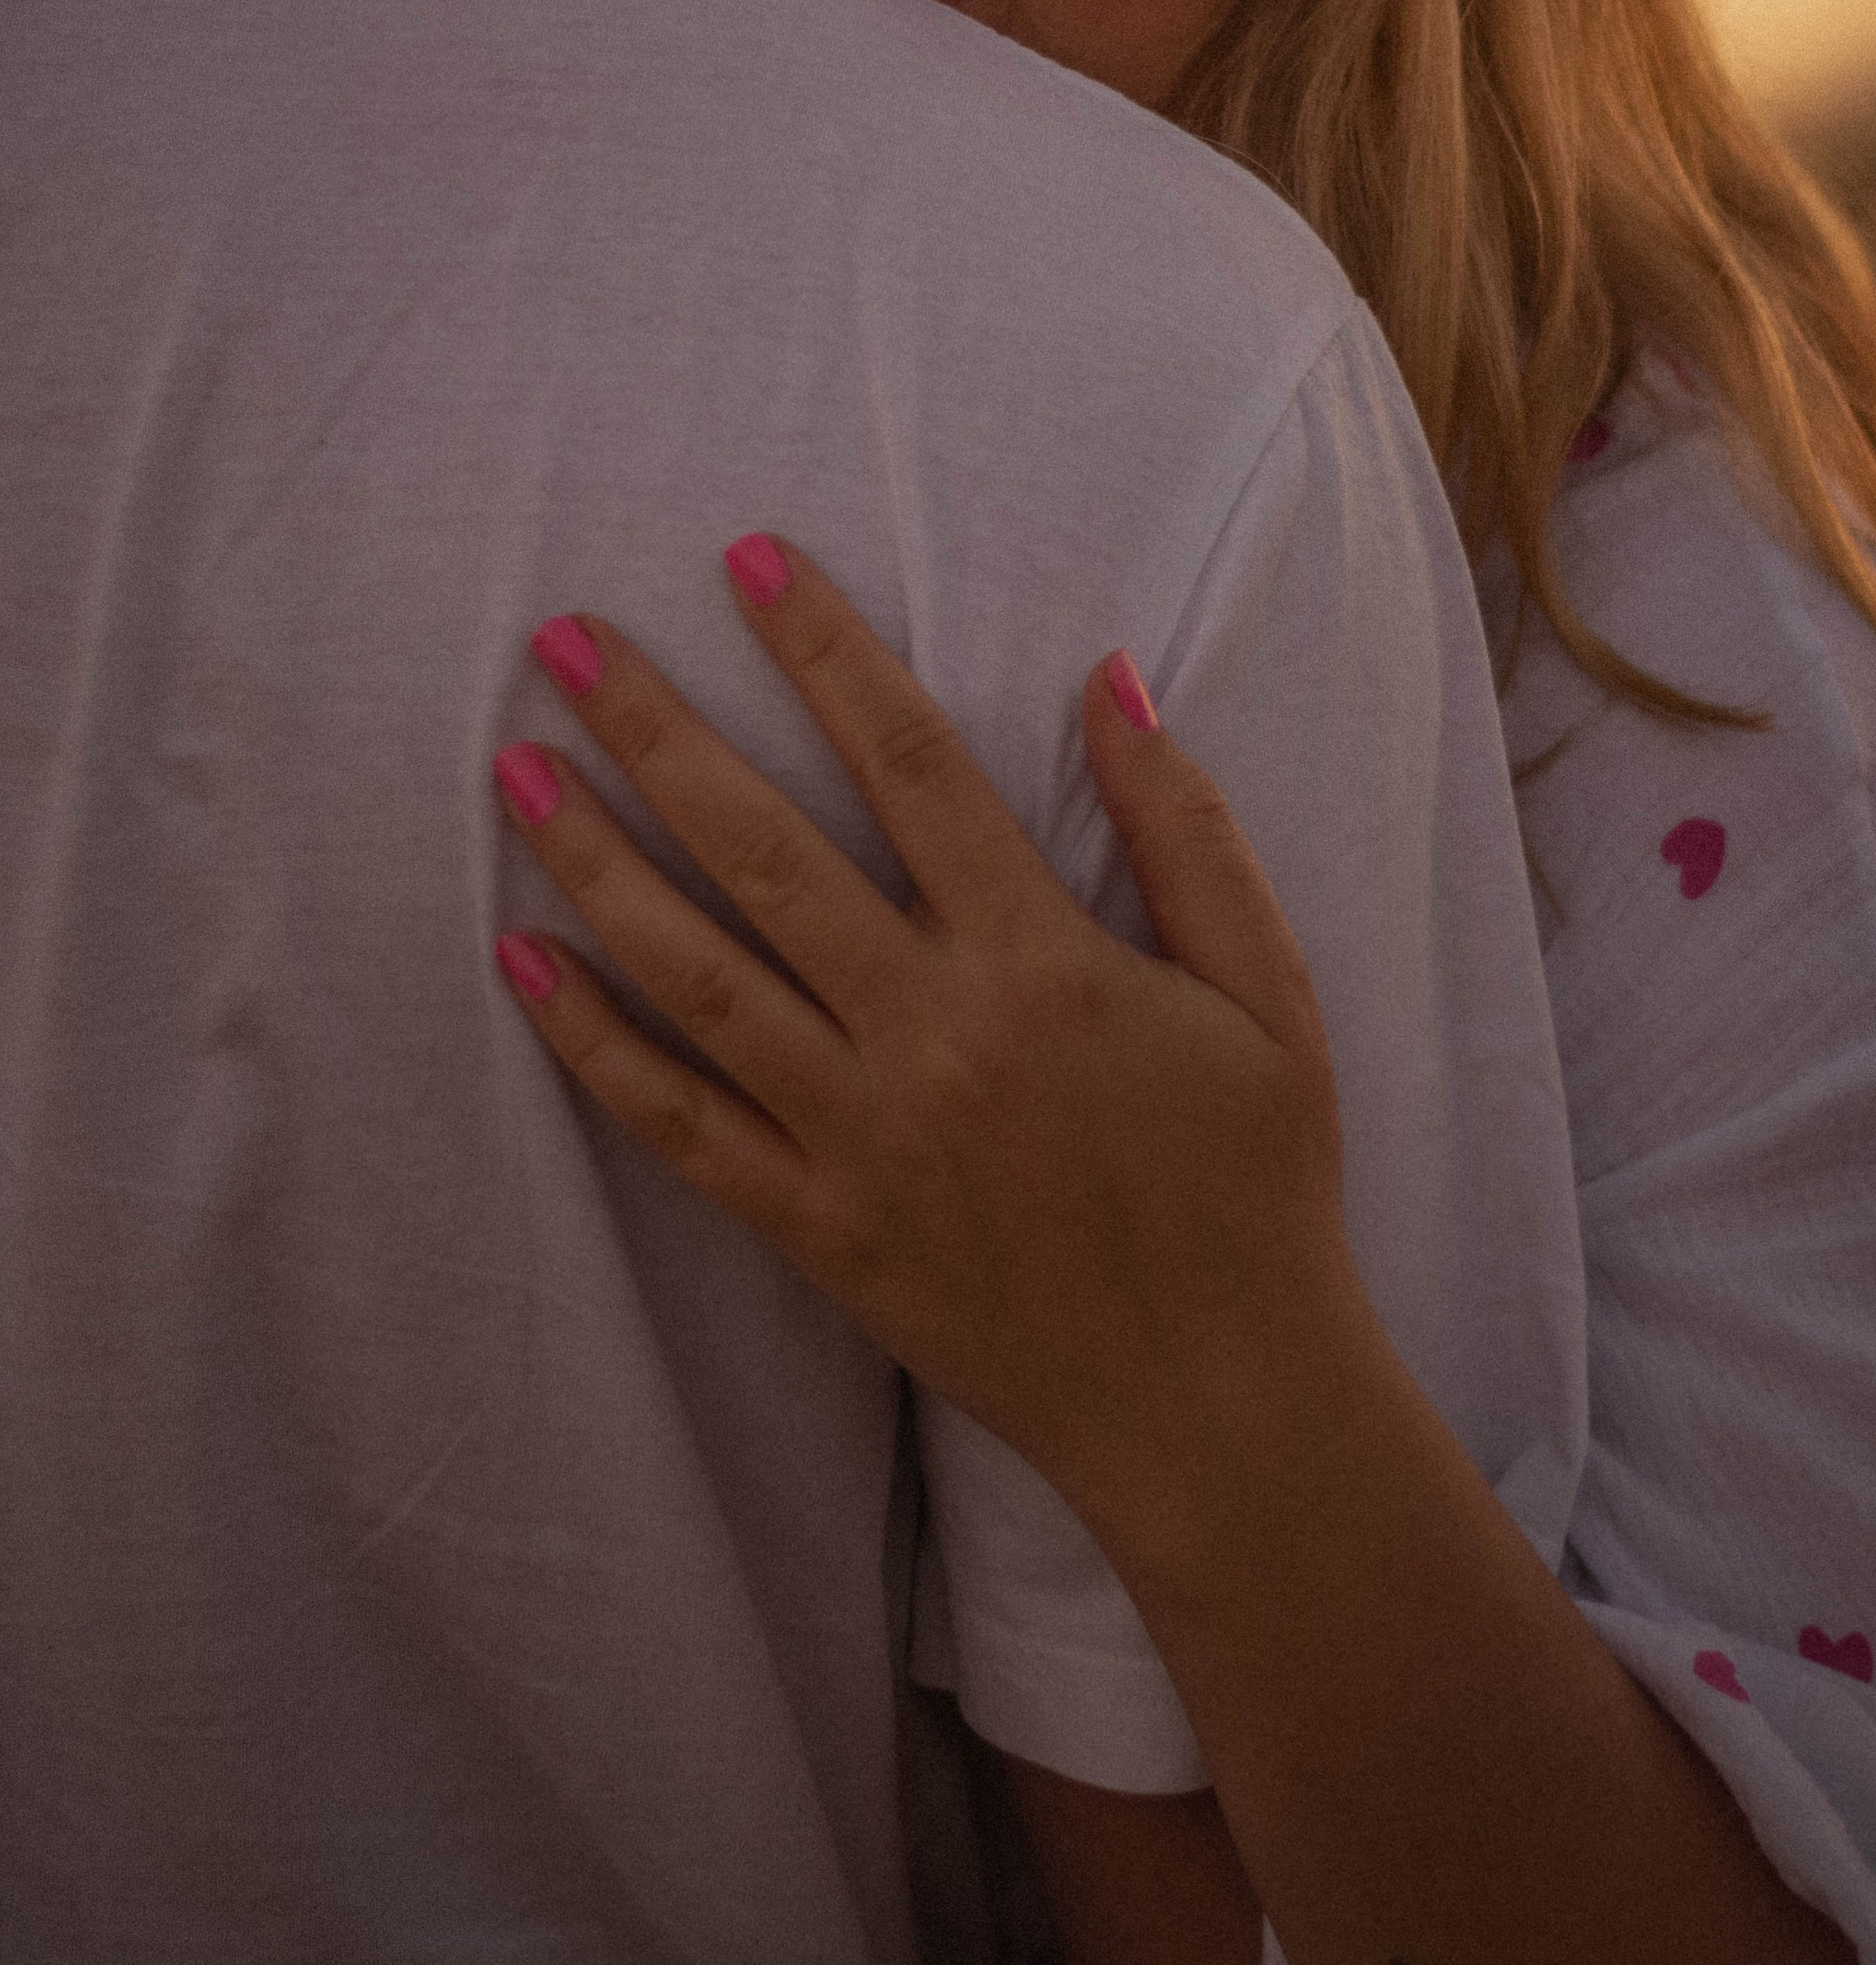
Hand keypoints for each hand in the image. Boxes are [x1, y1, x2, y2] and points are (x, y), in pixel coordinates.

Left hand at [490, 539, 1376, 1567]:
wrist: (1222, 1404)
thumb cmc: (1260, 1184)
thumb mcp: (1269, 994)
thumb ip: (1188, 830)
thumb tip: (1107, 677)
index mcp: (1044, 961)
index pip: (910, 765)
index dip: (824, 650)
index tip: (745, 560)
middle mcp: (934, 1035)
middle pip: (765, 850)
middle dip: (656, 732)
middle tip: (563, 643)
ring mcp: (863, 1137)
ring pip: (698, 975)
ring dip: (596, 863)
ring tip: (516, 771)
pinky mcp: (820, 1229)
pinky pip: (683, 1126)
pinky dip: (594, 1045)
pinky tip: (524, 964)